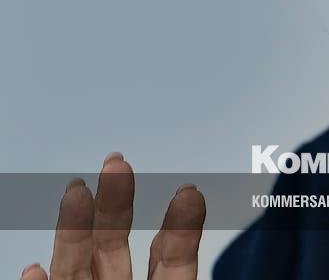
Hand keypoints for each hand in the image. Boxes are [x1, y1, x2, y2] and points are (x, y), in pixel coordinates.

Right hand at [20, 152, 205, 279]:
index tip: (189, 190)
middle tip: (118, 163)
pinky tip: (34, 268)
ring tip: (76, 191)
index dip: (180, 226)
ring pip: (76, 269)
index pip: (173, 261)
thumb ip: (179, 263)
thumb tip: (190, 198)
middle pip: (114, 249)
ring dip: (72, 230)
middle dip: (115, 205)